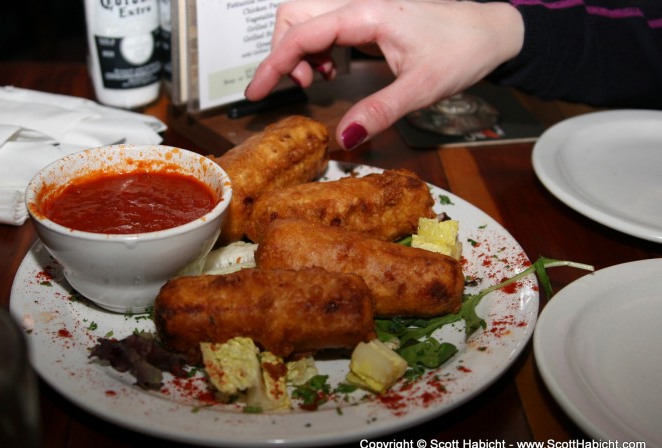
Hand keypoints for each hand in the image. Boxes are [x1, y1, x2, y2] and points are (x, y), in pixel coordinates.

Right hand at [245, 0, 523, 148]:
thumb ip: (381, 111)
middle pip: (294, 15)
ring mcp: (362, 8)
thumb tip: (345, 138)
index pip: (301, 33)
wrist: (490, 32)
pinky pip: (326, 25)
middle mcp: (357, 5)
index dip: (272, 63)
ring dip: (300, 49)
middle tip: (302, 86)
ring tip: (319, 79)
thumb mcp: (421, 87)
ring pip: (307, 18)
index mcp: (365, 14)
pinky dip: (318, 48)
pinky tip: (335, 70)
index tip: (255, 93)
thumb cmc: (462, 51)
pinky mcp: (368, 17)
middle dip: (284, 51)